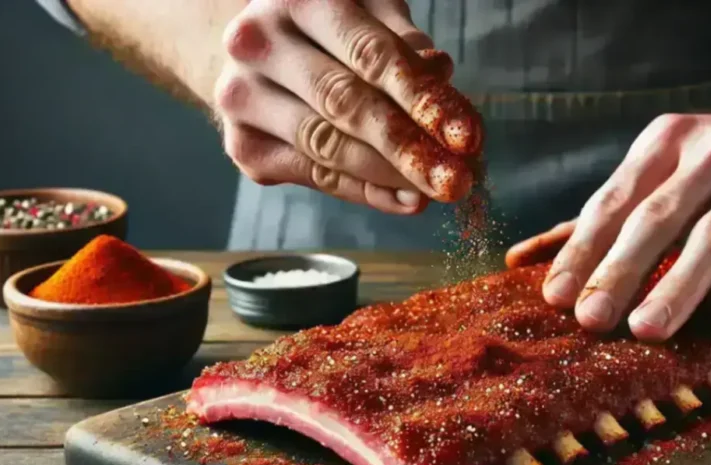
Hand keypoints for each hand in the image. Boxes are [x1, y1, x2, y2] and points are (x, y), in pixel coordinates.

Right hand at [213, 0, 481, 213]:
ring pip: (327, 146)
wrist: (262, 50)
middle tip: (457, 181)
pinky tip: (404, 200)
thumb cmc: (333, 29)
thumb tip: (440, 75)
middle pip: (347, 105)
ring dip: (390, 177)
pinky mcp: (242, 144)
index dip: (423, 99)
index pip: (372, 56)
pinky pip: (314, 175)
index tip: (467, 137)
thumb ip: (405, 45)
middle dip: (410, 149)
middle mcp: (258, 43)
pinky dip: (364, 192)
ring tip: (435, 194)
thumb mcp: (373, 17)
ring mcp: (242, 95)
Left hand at [506, 114, 710, 340]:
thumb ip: (605, 218)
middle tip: (591, 320)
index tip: (556, 298)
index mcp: (669, 140)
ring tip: (647, 330)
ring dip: (680, 284)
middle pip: (661, 216)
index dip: (585, 250)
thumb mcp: (667, 176)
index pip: (617, 200)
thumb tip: (520, 259)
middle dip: (622, 270)